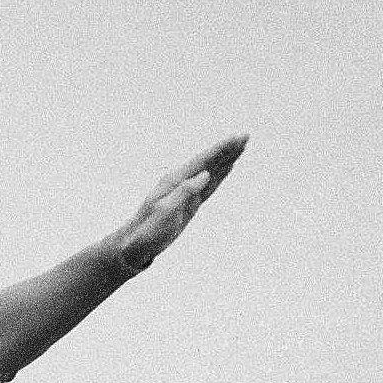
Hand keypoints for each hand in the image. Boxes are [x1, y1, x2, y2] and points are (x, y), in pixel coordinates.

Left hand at [112, 135, 245, 272]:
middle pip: (209, 162)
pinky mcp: (190, 204)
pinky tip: (228, 168)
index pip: (202, 161)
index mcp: (174, 181)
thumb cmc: (148, 230)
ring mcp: (186, 193)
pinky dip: (220, 175)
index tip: (237, 138)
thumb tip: (204, 175)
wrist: (136, 246)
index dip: (221, 149)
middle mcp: (181, 183)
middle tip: (245, 136)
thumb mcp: (165, 211)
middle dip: (227, 150)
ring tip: (241, 147)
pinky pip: (209, 186)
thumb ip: (184, 192)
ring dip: (226, 160)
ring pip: (211, 171)